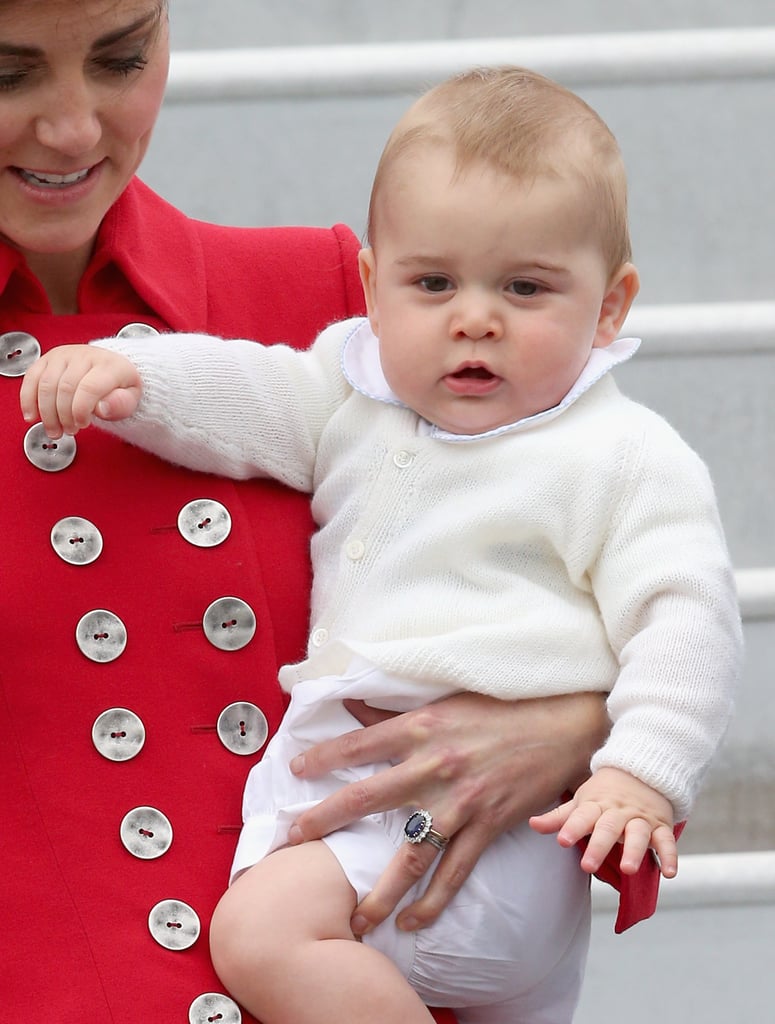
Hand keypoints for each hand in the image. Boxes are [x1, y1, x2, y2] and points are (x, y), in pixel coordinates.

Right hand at [20, 345, 140, 437]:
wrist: (111, 367)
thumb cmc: (119, 385)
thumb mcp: (131, 398)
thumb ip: (120, 405)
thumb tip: (102, 408)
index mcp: (108, 365)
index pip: (89, 387)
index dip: (81, 410)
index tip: (82, 424)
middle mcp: (84, 356)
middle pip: (65, 388)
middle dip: (63, 416)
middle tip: (69, 431)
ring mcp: (64, 355)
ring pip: (46, 384)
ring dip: (46, 413)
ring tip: (54, 429)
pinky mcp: (48, 358)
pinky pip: (32, 377)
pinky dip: (28, 399)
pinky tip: (32, 416)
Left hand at [287, 690, 608, 933]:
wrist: (561, 724)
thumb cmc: (500, 708)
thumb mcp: (443, 700)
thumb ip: (394, 710)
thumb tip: (351, 705)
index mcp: (420, 728)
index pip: (358, 744)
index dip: (322, 758)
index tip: (294, 772)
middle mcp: (433, 765)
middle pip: (367, 798)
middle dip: (325, 821)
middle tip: (293, 841)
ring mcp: (460, 801)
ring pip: (410, 853)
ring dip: (381, 889)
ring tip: (356, 917)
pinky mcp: (487, 825)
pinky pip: (455, 872)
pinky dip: (434, 902)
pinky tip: (413, 922)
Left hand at [529, 765, 676, 877]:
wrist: (642, 769)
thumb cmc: (605, 792)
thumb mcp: (582, 801)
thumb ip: (560, 817)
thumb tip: (532, 824)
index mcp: (596, 805)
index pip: (582, 816)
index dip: (572, 828)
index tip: (562, 841)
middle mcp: (618, 811)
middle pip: (608, 828)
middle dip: (598, 846)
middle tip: (587, 866)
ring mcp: (640, 818)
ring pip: (638, 834)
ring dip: (633, 851)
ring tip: (627, 869)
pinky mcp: (660, 826)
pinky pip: (666, 841)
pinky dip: (669, 856)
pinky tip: (669, 873)